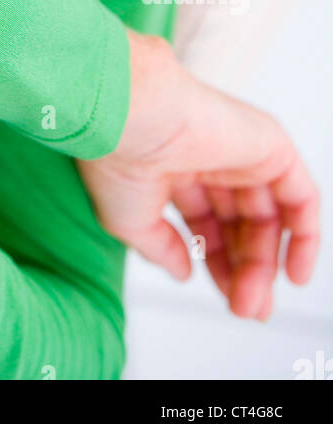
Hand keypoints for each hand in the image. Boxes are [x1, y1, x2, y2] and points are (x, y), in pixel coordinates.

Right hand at [77, 30, 320, 319]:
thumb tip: (182, 271)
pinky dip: (304, 235)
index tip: (225, 300)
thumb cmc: (118, 154)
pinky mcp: (270, 144)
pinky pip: (300, 196)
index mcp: (174, 165)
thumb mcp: (131, 220)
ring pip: (266, 215)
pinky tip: (294, 273)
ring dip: (264, 264)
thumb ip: (162, 248)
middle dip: (244, 270)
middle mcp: (209, 156)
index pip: (207, 221)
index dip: (217, 263)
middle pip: (239, 223)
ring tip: (254, 303)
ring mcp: (241, 150)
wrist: (134, 114)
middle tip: (245, 309)